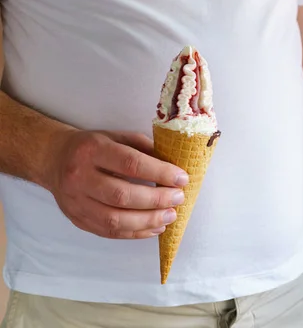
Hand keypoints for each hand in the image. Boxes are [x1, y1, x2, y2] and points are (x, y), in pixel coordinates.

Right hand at [43, 129, 188, 239]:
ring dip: (149, 221)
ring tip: (171, 216)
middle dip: (157, 199)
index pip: (131, 164)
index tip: (182, 178)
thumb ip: (144, 149)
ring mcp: (76, 201)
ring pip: (115, 219)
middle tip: (178, 198)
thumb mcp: (117, 137)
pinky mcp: (77, 219)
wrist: (53, 159)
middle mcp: (80, 177)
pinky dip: (136, 233)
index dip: (159, 173)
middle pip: (123, 195)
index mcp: (93, 150)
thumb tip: (174, 166)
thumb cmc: (93, 146)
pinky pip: (109, 232)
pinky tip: (155, 228)